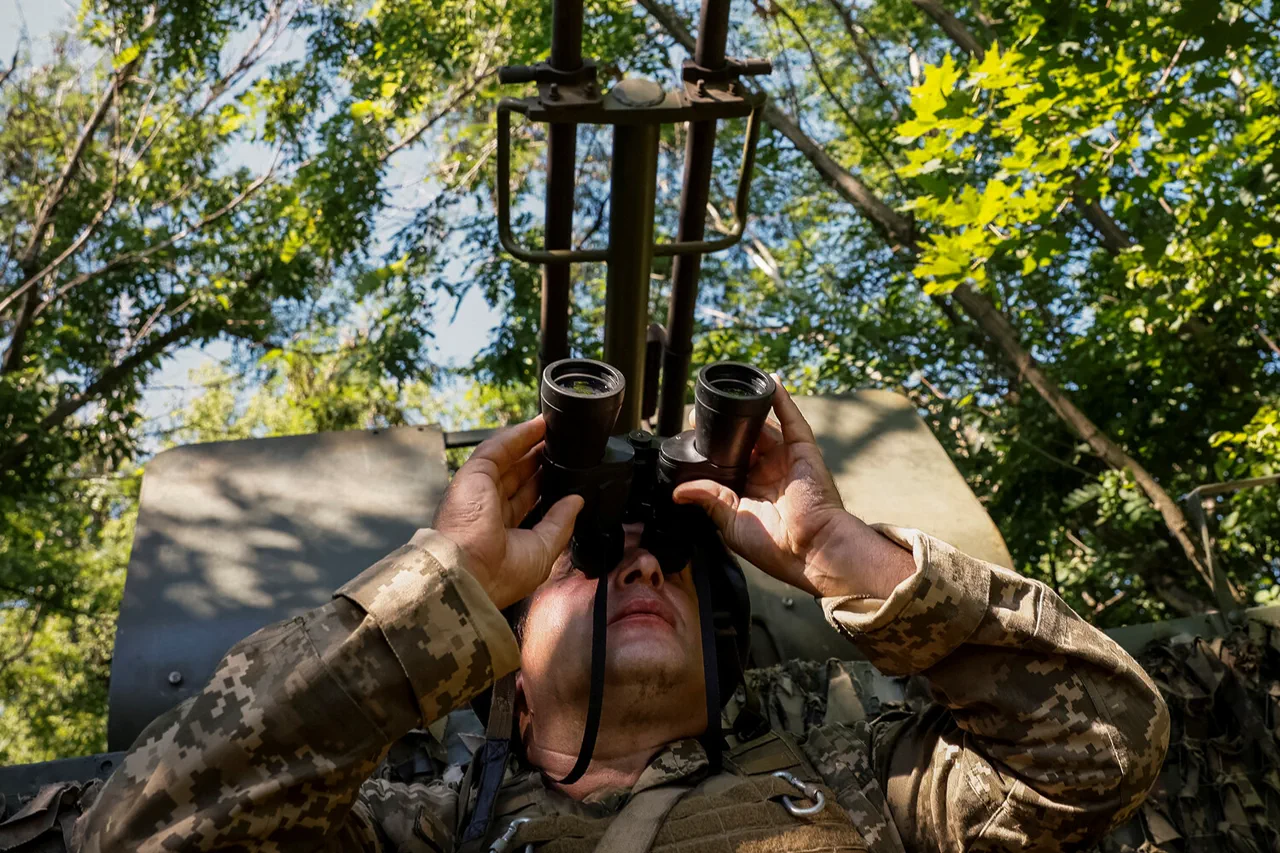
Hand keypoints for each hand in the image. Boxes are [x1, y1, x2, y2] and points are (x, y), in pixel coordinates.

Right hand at [434, 416, 583, 608]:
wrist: (470, 573)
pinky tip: (538, 426)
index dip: (543, 485)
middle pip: (518, 477)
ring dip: (530, 443)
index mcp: (500, 531)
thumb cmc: (500, 574)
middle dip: (539, 462)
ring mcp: (479, 490)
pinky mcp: (473, 474)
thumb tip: (576, 502)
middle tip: (562, 449)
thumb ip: (560, 523)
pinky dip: (518, 436)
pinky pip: (498, 448)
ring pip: (508, 459)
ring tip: (554, 431)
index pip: (524, 501)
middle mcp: (487, 509)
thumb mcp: (543, 550)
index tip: (563, 475)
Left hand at [672, 380, 913, 598]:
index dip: (712, 448)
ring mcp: (785, 459)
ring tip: (726, 396)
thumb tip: (678, 491)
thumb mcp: (731, 522)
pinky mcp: (803, 450)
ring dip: (747, 410)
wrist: (811, 549)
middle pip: (744, 440)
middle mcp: (767, 472)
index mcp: (749, 491)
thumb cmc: (776, 546)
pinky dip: (782, 400)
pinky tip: (770, 383)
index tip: (693, 434)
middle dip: (725, 427)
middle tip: (703, 414)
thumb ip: (708, 499)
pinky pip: (792, 420)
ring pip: (764, 426)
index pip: (727, 462)